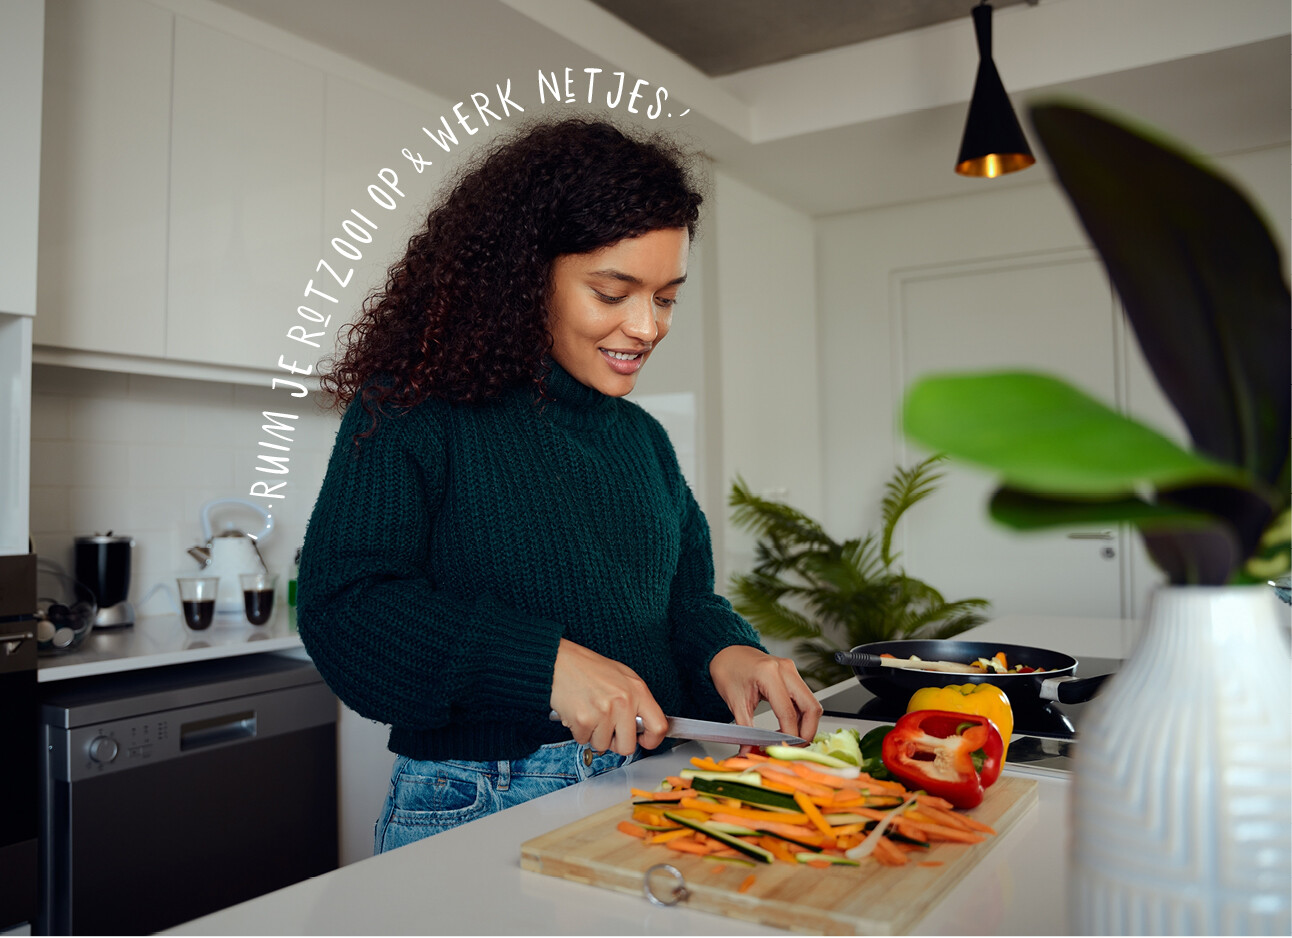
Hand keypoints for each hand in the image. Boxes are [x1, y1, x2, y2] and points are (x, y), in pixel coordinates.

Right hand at [549, 638, 668, 755]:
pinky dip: (579, 731)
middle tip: (607, 730)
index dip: (651, 740)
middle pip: (628, 747)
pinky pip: (583, 740)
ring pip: (602, 745)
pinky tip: (578, 713)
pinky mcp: (584, 720)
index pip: (658, 726)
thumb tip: (643, 724)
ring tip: (589, 714)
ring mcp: (604, 712)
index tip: (643, 740)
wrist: (559, 662)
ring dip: (594, 735)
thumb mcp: (621, 676)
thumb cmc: (588, 668)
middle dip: (616, 743)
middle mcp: (624, 702)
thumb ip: (635, 699)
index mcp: (637, 690)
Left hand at [709, 645, 821, 741]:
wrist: (726, 652)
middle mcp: (785, 669)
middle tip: (794, 748)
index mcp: (769, 674)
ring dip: (805, 725)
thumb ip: (745, 731)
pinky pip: (804, 699)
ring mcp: (791, 670)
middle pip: (811, 707)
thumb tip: (749, 753)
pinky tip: (787, 726)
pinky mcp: (792, 674)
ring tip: (789, 739)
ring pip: (811, 703)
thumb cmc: (728, 671)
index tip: (783, 749)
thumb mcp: (735, 703)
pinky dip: (800, 716)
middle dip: (807, 732)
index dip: (789, 736)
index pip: (788, 713)